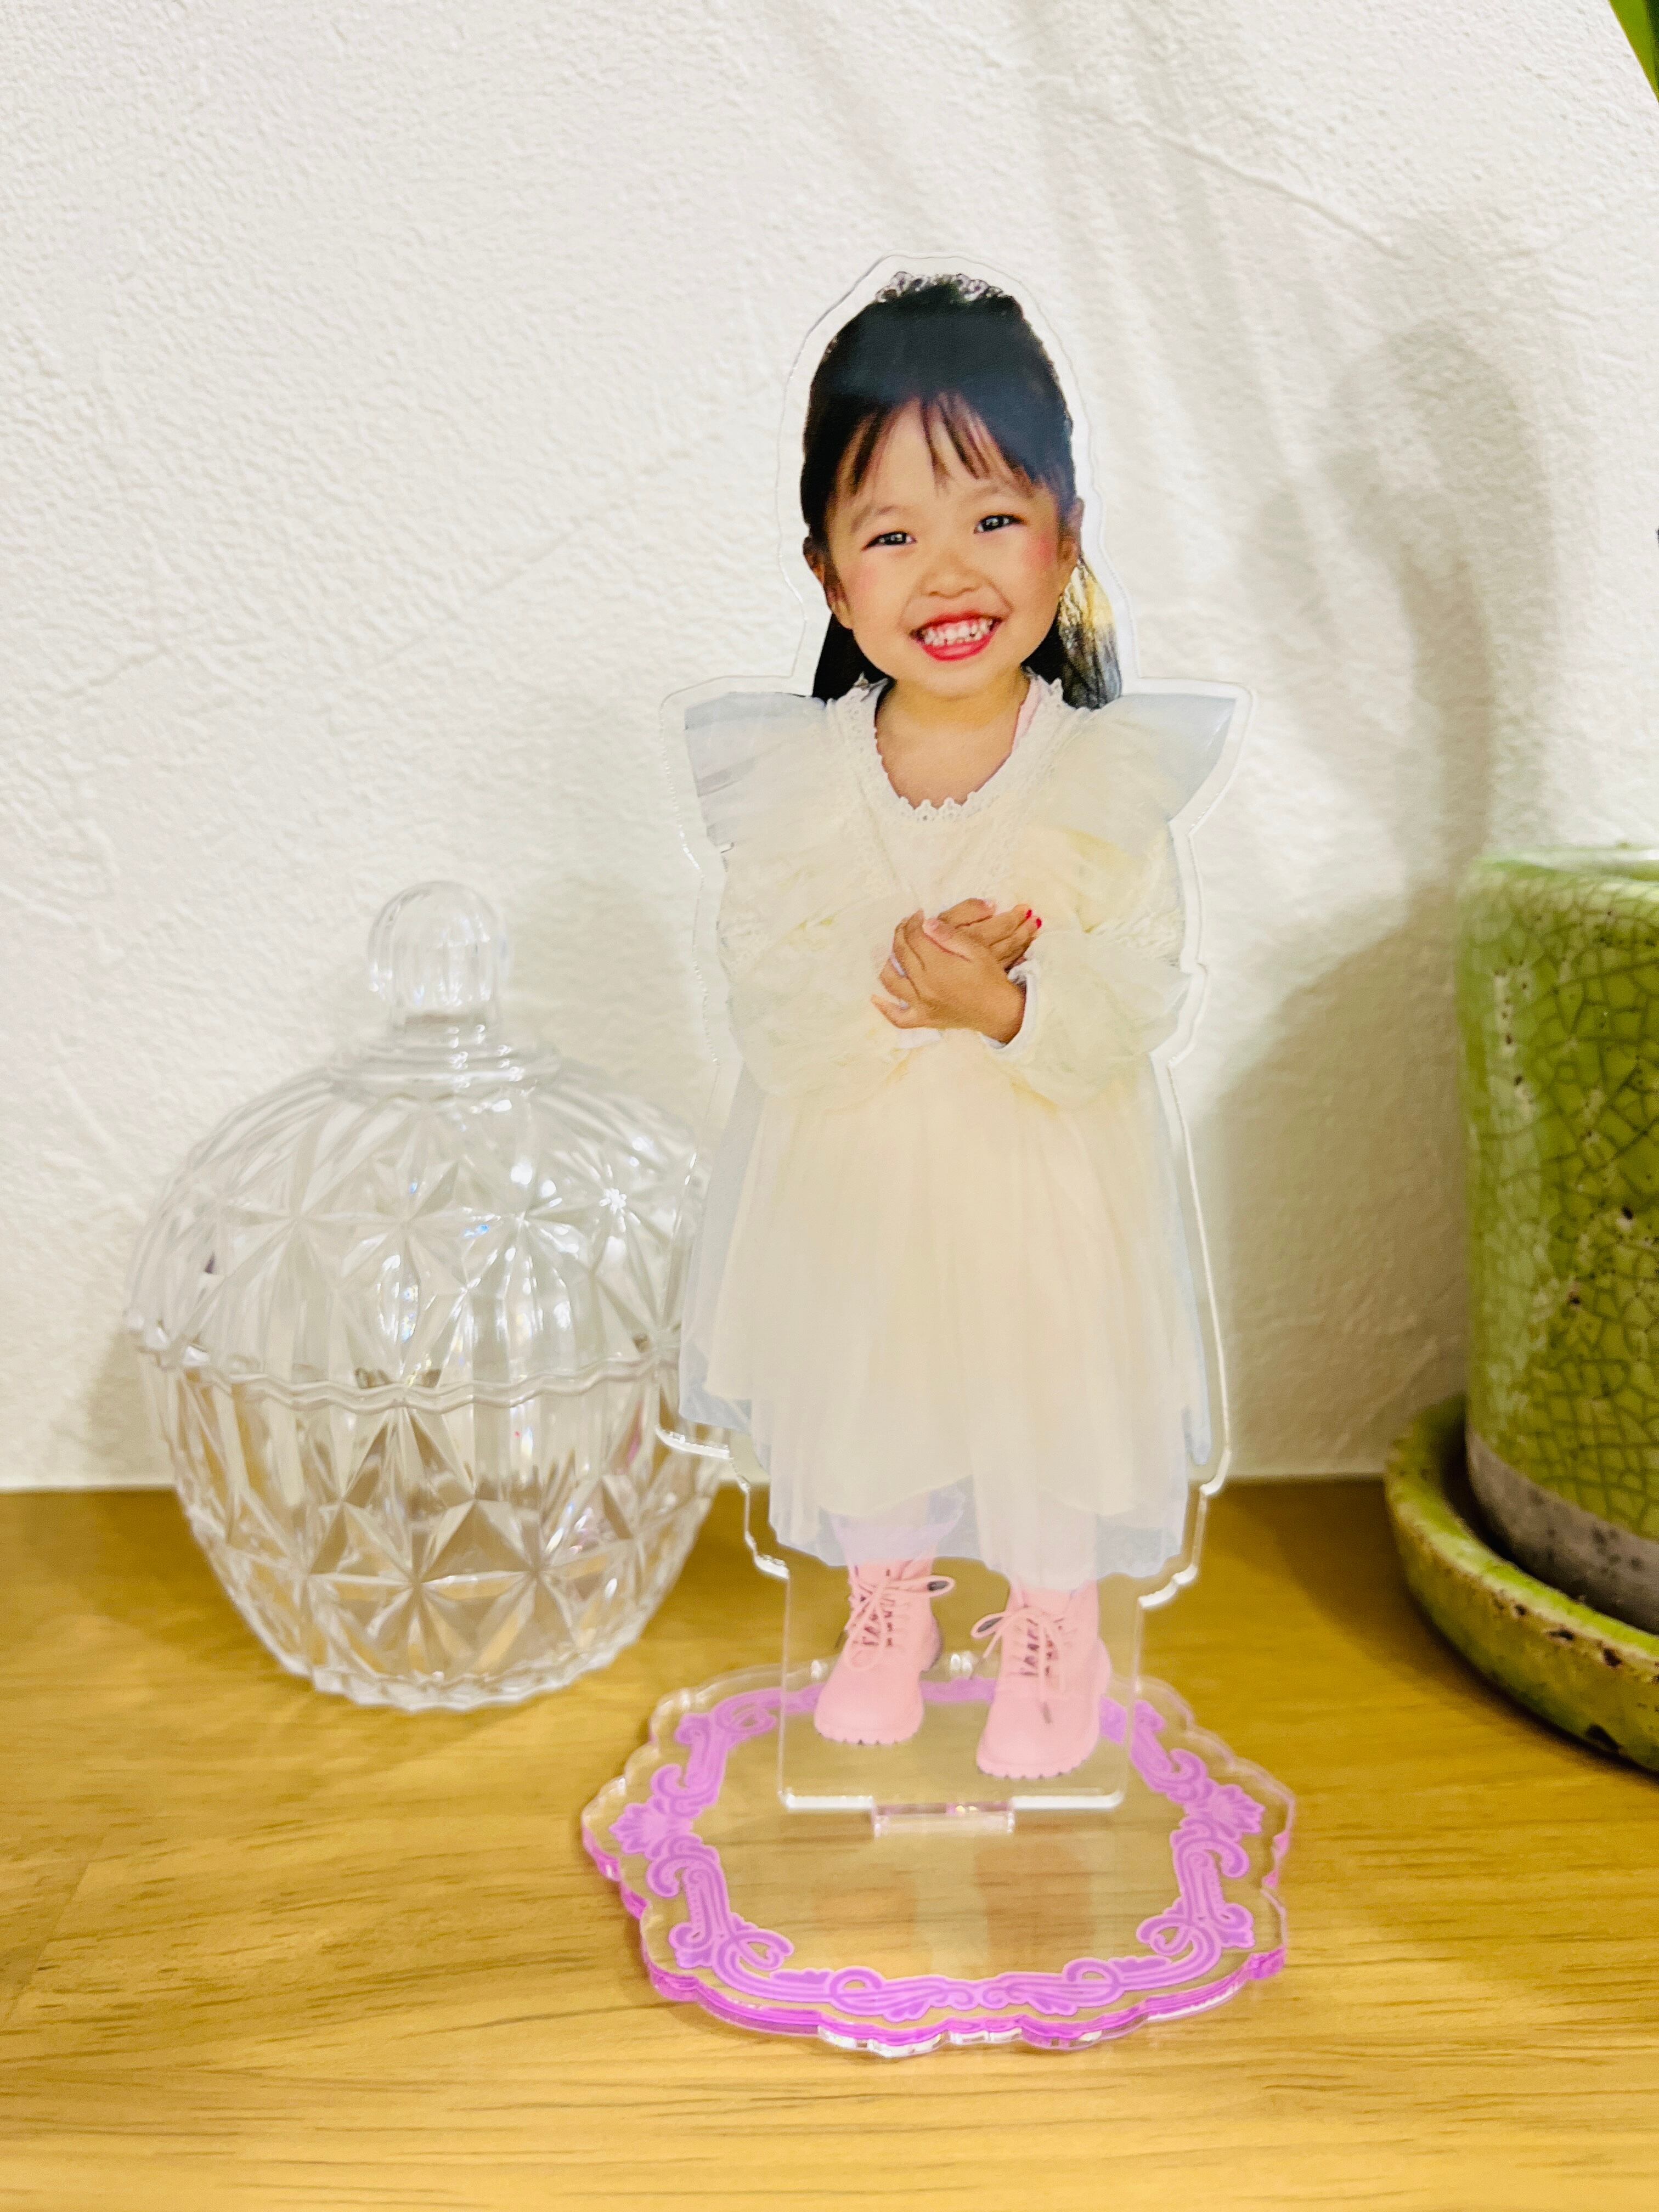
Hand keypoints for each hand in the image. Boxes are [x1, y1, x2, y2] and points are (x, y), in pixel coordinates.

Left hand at [873, 911, 1027, 1043]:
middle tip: (907, 925)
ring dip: (888, 962)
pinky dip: (885, 1008)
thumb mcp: (976, 951)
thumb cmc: (990, 978)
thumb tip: (926, 923)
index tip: (918, 915)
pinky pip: (898, 1017)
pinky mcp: (924, 1019)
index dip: (913, 922)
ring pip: (892, 981)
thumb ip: (949, 936)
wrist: (1000, 1011)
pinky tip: (877, 997)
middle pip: (902, 954)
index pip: (914, 937)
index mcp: (938, 966)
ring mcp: (921, 1004)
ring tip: (895, 951)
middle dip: (901, 934)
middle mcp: (924, 985)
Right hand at [934, 897, 1041, 970]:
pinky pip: (1005, 965)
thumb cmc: (931, 943)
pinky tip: (1024, 952)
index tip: (1025, 909)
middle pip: (1008, 940)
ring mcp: (983, 968)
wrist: (928, 977)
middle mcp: (981, 954)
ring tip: (1034, 930)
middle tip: (1035, 918)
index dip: (1013, 917)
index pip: (1001, 926)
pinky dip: (1017, 957)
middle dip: (1023, 929)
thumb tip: (992, 905)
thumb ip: (967, 911)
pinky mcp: (982, 976)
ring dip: (1023, 942)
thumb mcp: (946, 920)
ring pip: (1009, 953)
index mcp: (974, 938)